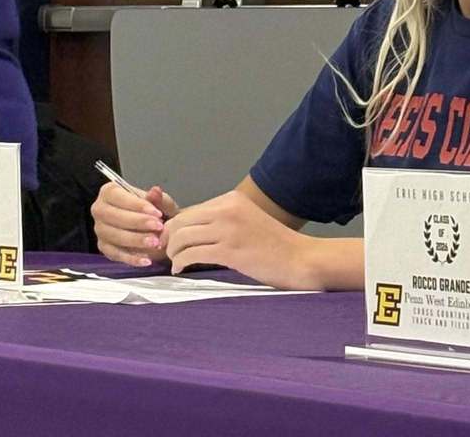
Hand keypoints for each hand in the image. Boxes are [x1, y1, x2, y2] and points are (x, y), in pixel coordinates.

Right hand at [91, 182, 178, 266]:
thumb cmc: (152, 211)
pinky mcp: (104, 248)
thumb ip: (158, 199)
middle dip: (137, 222)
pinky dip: (131, 258)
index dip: (137, 204)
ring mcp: (100, 230)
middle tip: (159, 227)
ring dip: (135, 240)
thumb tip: (155, 192)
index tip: (157, 213)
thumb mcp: (159, 202)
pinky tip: (147, 260)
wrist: (152, 229)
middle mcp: (100, 210)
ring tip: (156, 242)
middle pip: (113, 216)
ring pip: (114, 236)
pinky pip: (115, 254)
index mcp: (109, 192)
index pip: (118, 196)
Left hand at [162, 189, 316, 289]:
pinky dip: (181, 262)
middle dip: (169, 238)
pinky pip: (191, 254)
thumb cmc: (276, 245)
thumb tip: (194, 231)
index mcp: (231, 199)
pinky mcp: (229, 250)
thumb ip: (223, 221)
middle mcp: (227, 208)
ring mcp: (227, 228)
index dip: (176, 227)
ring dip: (172, 252)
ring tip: (175, 263)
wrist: (301, 259)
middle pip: (181, 221)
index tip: (172, 241)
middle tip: (168, 253)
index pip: (192, 210)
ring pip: (182, 237)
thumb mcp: (247, 220)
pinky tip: (181, 270)